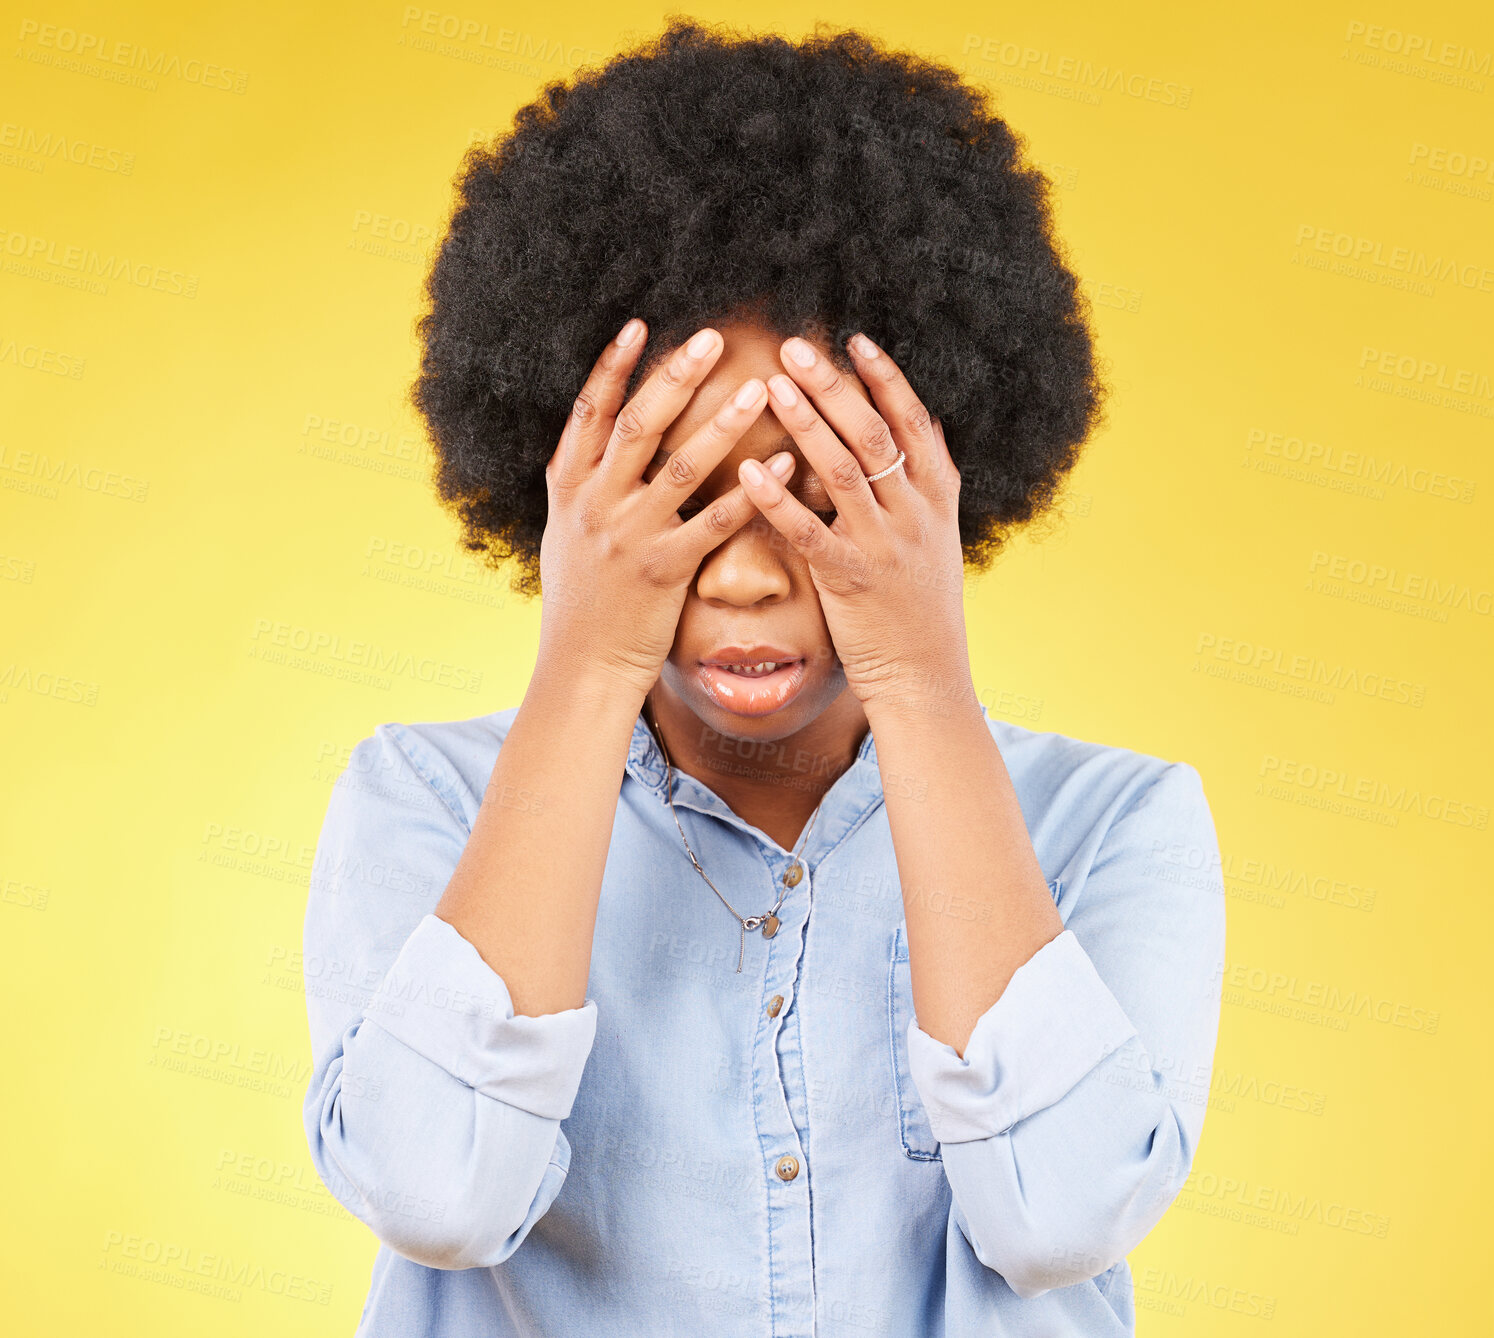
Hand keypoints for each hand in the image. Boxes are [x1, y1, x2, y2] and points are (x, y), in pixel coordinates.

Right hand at [537, 319, 794, 701]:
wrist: (582, 665)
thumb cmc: (581, 598)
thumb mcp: (565, 530)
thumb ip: (584, 480)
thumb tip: (598, 429)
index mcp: (568, 487)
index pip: (589, 411)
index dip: (613, 365)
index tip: (642, 325)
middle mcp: (594, 504)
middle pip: (638, 425)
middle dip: (677, 376)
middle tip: (713, 338)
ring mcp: (629, 537)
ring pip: (681, 467)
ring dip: (724, 424)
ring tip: (763, 389)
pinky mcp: (664, 570)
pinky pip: (716, 523)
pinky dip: (754, 492)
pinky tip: (787, 464)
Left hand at [736, 331, 972, 714]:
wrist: (925, 676)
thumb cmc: (920, 606)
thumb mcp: (939, 535)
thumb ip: (927, 482)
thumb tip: (923, 423)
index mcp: (936, 496)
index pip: (912, 421)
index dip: (885, 378)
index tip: (854, 340)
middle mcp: (915, 513)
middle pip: (874, 434)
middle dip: (834, 386)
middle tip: (796, 346)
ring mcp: (885, 546)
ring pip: (844, 472)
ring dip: (807, 424)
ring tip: (773, 386)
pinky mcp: (852, 580)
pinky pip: (811, 532)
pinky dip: (780, 499)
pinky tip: (750, 471)